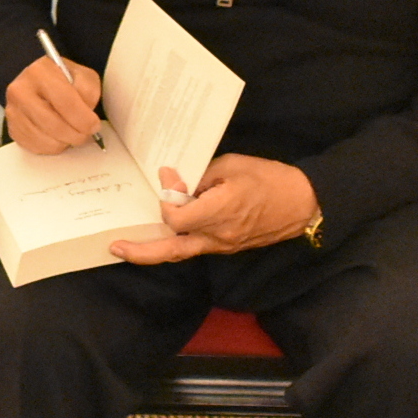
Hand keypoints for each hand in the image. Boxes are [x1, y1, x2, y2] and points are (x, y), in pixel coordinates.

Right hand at [4, 53, 103, 153]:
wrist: (38, 83)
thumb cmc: (62, 79)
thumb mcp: (81, 75)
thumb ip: (88, 91)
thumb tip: (87, 117)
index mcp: (39, 72)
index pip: (65, 102)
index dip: (84, 119)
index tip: (94, 125)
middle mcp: (20, 91)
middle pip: (54, 125)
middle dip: (76, 135)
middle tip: (86, 134)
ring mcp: (13, 112)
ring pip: (46, 140)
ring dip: (65, 142)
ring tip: (71, 132)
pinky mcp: (12, 129)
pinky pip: (37, 147)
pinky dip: (53, 147)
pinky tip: (58, 136)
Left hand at [110, 154, 318, 263]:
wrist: (303, 204)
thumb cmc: (269, 178)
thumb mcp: (232, 165)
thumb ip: (200, 175)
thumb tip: (173, 182)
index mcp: (220, 211)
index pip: (176, 219)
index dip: (165, 200)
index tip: (169, 177)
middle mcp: (218, 235)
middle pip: (172, 250)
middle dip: (141, 252)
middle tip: (115, 248)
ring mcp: (223, 245)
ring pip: (181, 252)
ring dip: (155, 250)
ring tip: (129, 246)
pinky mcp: (227, 247)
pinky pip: (195, 247)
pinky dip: (175, 242)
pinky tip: (162, 235)